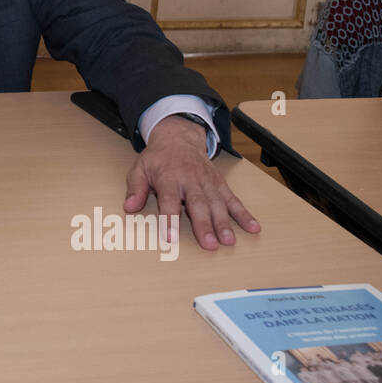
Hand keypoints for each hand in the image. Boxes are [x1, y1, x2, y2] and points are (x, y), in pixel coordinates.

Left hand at [123, 115, 260, 250]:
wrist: (179, 138)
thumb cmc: (158, 158)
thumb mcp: (140, 168)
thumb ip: (135, 188)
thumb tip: (129, 207)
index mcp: (168, 177)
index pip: (169, 200)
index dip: (170, 219)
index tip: (171, 238)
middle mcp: (190, 179)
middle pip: (198, 204)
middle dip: (204, 224)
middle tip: (209, 244)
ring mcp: (208, 182)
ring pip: (217, 203)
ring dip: (224, 223)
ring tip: (229, 241)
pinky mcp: (220, 184)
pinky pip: (233, 199)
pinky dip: (244, 214)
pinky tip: (253, 227)